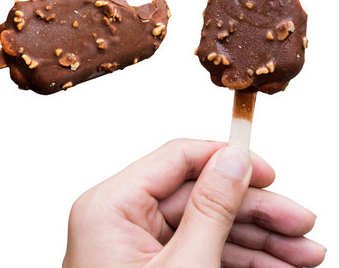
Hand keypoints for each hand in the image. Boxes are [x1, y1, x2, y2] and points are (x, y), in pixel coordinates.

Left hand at [63, 139, 325, 267]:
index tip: (270, 174)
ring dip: (256, 241)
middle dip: (255, 212)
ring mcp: (136, 244)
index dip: (226, 160)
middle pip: (198, 196)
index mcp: (111, 206)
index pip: (174, 158)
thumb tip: (233, 160)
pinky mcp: (151, 266)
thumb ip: (211, 210)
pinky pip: (198, 251)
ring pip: (205, 227)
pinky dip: (237, 260)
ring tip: (304, 256)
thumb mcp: (183, 267)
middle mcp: (120, 218)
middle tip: (302, 225)